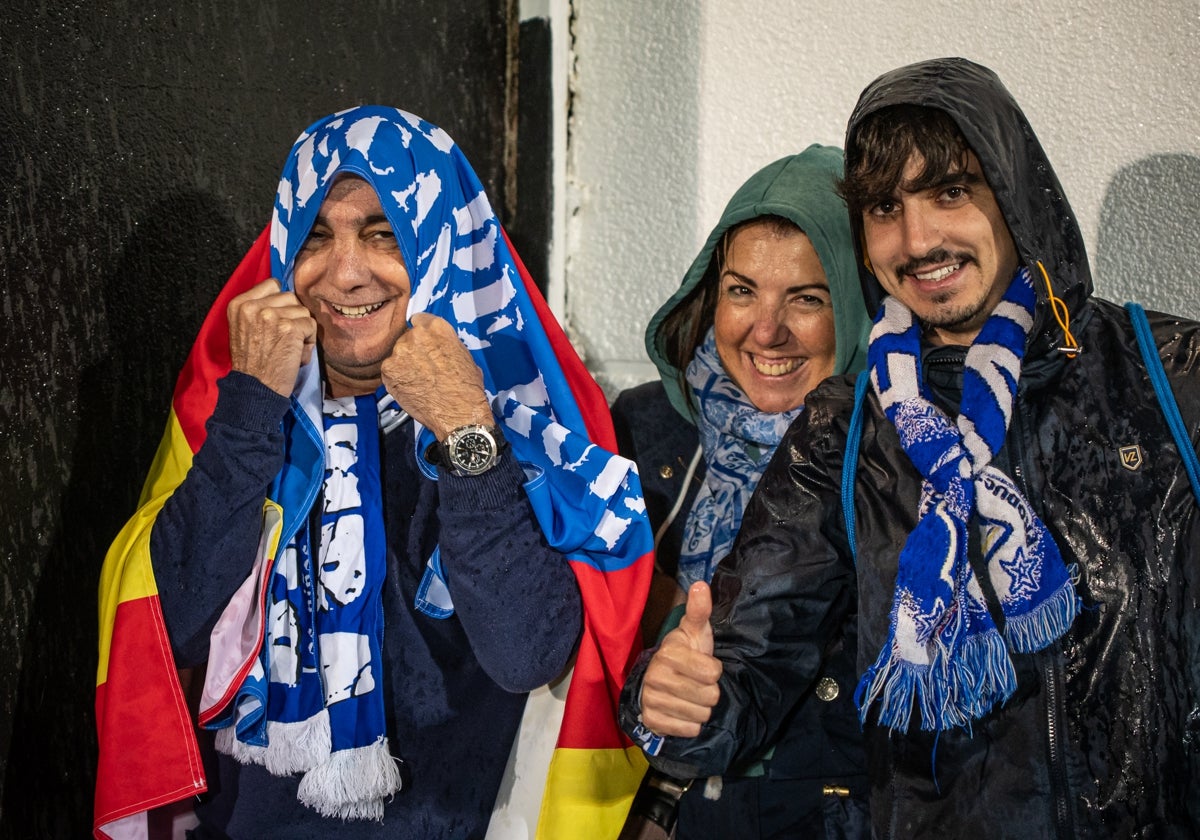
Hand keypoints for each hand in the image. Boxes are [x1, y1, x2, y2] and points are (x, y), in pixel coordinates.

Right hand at [227, 278, 316, 396]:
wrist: (254, 389)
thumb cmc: (253, 363)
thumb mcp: (243, 328)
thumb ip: (258, 310)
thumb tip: (286, 295)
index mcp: (239, 304)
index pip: (272, 285)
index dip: (281, 303)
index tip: (278, 320)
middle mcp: (252, 306)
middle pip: (291, 297)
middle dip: (293, 317)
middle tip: (283, 339)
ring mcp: (271, 316)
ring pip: (303, 311)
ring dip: (302, 331)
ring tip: (288, 348)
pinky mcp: (289, 328)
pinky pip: (311, 326)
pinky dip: (309, 343)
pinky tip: (295, 355)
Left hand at [380, 312, 492, 438]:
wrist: (458, 413)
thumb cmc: (467, 388)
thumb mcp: (464, 356)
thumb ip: (446, 344)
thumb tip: (438, 346)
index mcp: (437, 328)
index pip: (419, 320)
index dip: (422, 333)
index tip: (423, 342)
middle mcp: (416, 335)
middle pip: (407, 337)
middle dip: (413, 350)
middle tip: (422, 366)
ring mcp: (400, 352)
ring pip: (397, 354)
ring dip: (403, 363)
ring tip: (418, 380)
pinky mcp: (388, 370)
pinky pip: (389, 370)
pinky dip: (396, 378)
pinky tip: (410, 387)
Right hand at [638, 582, 722, 737]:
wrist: (658, 683)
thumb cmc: (685, 655)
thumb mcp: (695, 633)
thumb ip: (699, 611)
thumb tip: (701, 584)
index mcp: (669, 652)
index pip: (713, 672)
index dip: (714, 670)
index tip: (703, 666)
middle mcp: (656, 675)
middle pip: (709, 696)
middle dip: (709, 692)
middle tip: (697, 684)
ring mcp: (651, 699)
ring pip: (700, 714)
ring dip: (700, 708)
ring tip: (690, 697)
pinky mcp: (651, 720)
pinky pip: (689, 730)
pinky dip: (690, 724)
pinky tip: (682, 712)